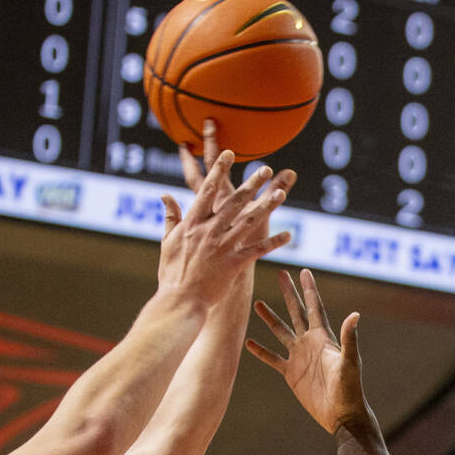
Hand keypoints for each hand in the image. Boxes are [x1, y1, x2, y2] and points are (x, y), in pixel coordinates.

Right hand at [157, 122, 293, 307]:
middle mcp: (209, 231)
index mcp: (192, 223)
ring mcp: (222, 247)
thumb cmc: (172, 274)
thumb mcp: (168, 242)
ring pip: (249, 222)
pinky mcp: (234, 264)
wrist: (180, 301)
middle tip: (265, 169)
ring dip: (266, 207)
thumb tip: (165, 195)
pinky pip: (258, 250)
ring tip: (281, 194)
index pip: (207, 191)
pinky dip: (273, 242)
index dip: (219, 171)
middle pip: (233, 202)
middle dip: (251, 184)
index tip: (230, 153)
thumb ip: (170, 217)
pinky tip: (289, 235)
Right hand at [246, 269, 367, 434]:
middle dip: (289, 294)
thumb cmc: (349, 390)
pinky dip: (261, 351)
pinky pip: (273, 359)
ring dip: (270, 318)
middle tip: (281, 273)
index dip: (309, 289)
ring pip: (281, 332)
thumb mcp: (349, 362)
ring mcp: (299, 358)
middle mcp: (310, 344)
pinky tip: (249, 343)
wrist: (341, 415)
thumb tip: (355, 314)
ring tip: (258, 303)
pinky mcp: (291, 374)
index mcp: (324, 338)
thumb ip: (349, 339)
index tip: (304, 271)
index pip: (314, 307)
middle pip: (296, 312)